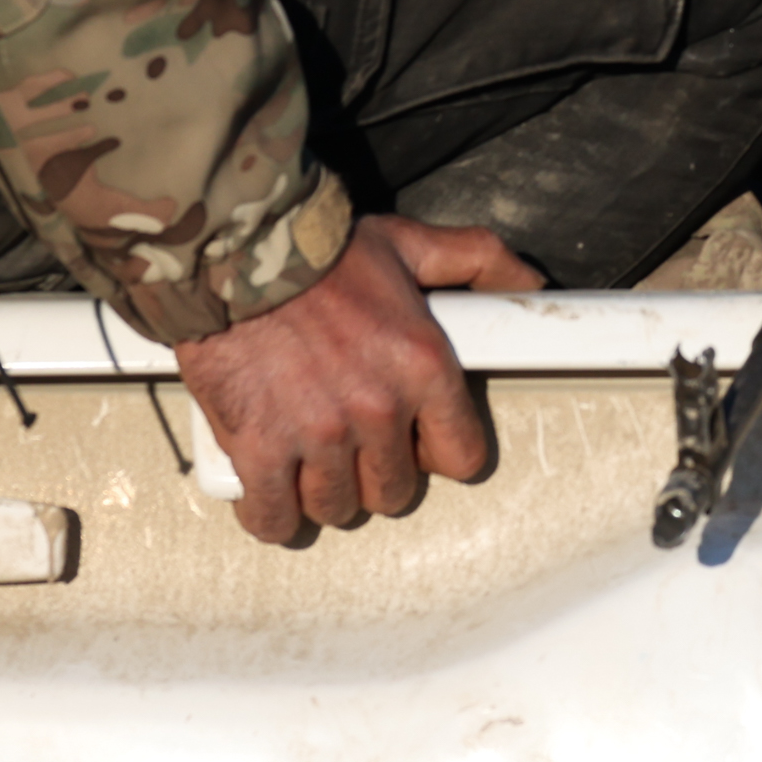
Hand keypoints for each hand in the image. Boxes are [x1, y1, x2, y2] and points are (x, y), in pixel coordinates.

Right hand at [171, 212, 539, 547]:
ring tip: (310, 460)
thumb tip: (527, 282)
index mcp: (421, 365)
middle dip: (376, 472)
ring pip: (336, 507)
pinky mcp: (260, 450)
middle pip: (394, 491)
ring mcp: (319, 436)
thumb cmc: (319, 250)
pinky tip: (269, 490)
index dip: (436, 451)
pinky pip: (275, 517)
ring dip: (323, 491)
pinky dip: (270, 513)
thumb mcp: (408, 244)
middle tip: (355, 443)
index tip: (416, 439)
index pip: (460, 457)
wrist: (234, 250)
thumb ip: (475, 260)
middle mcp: (378, 410)